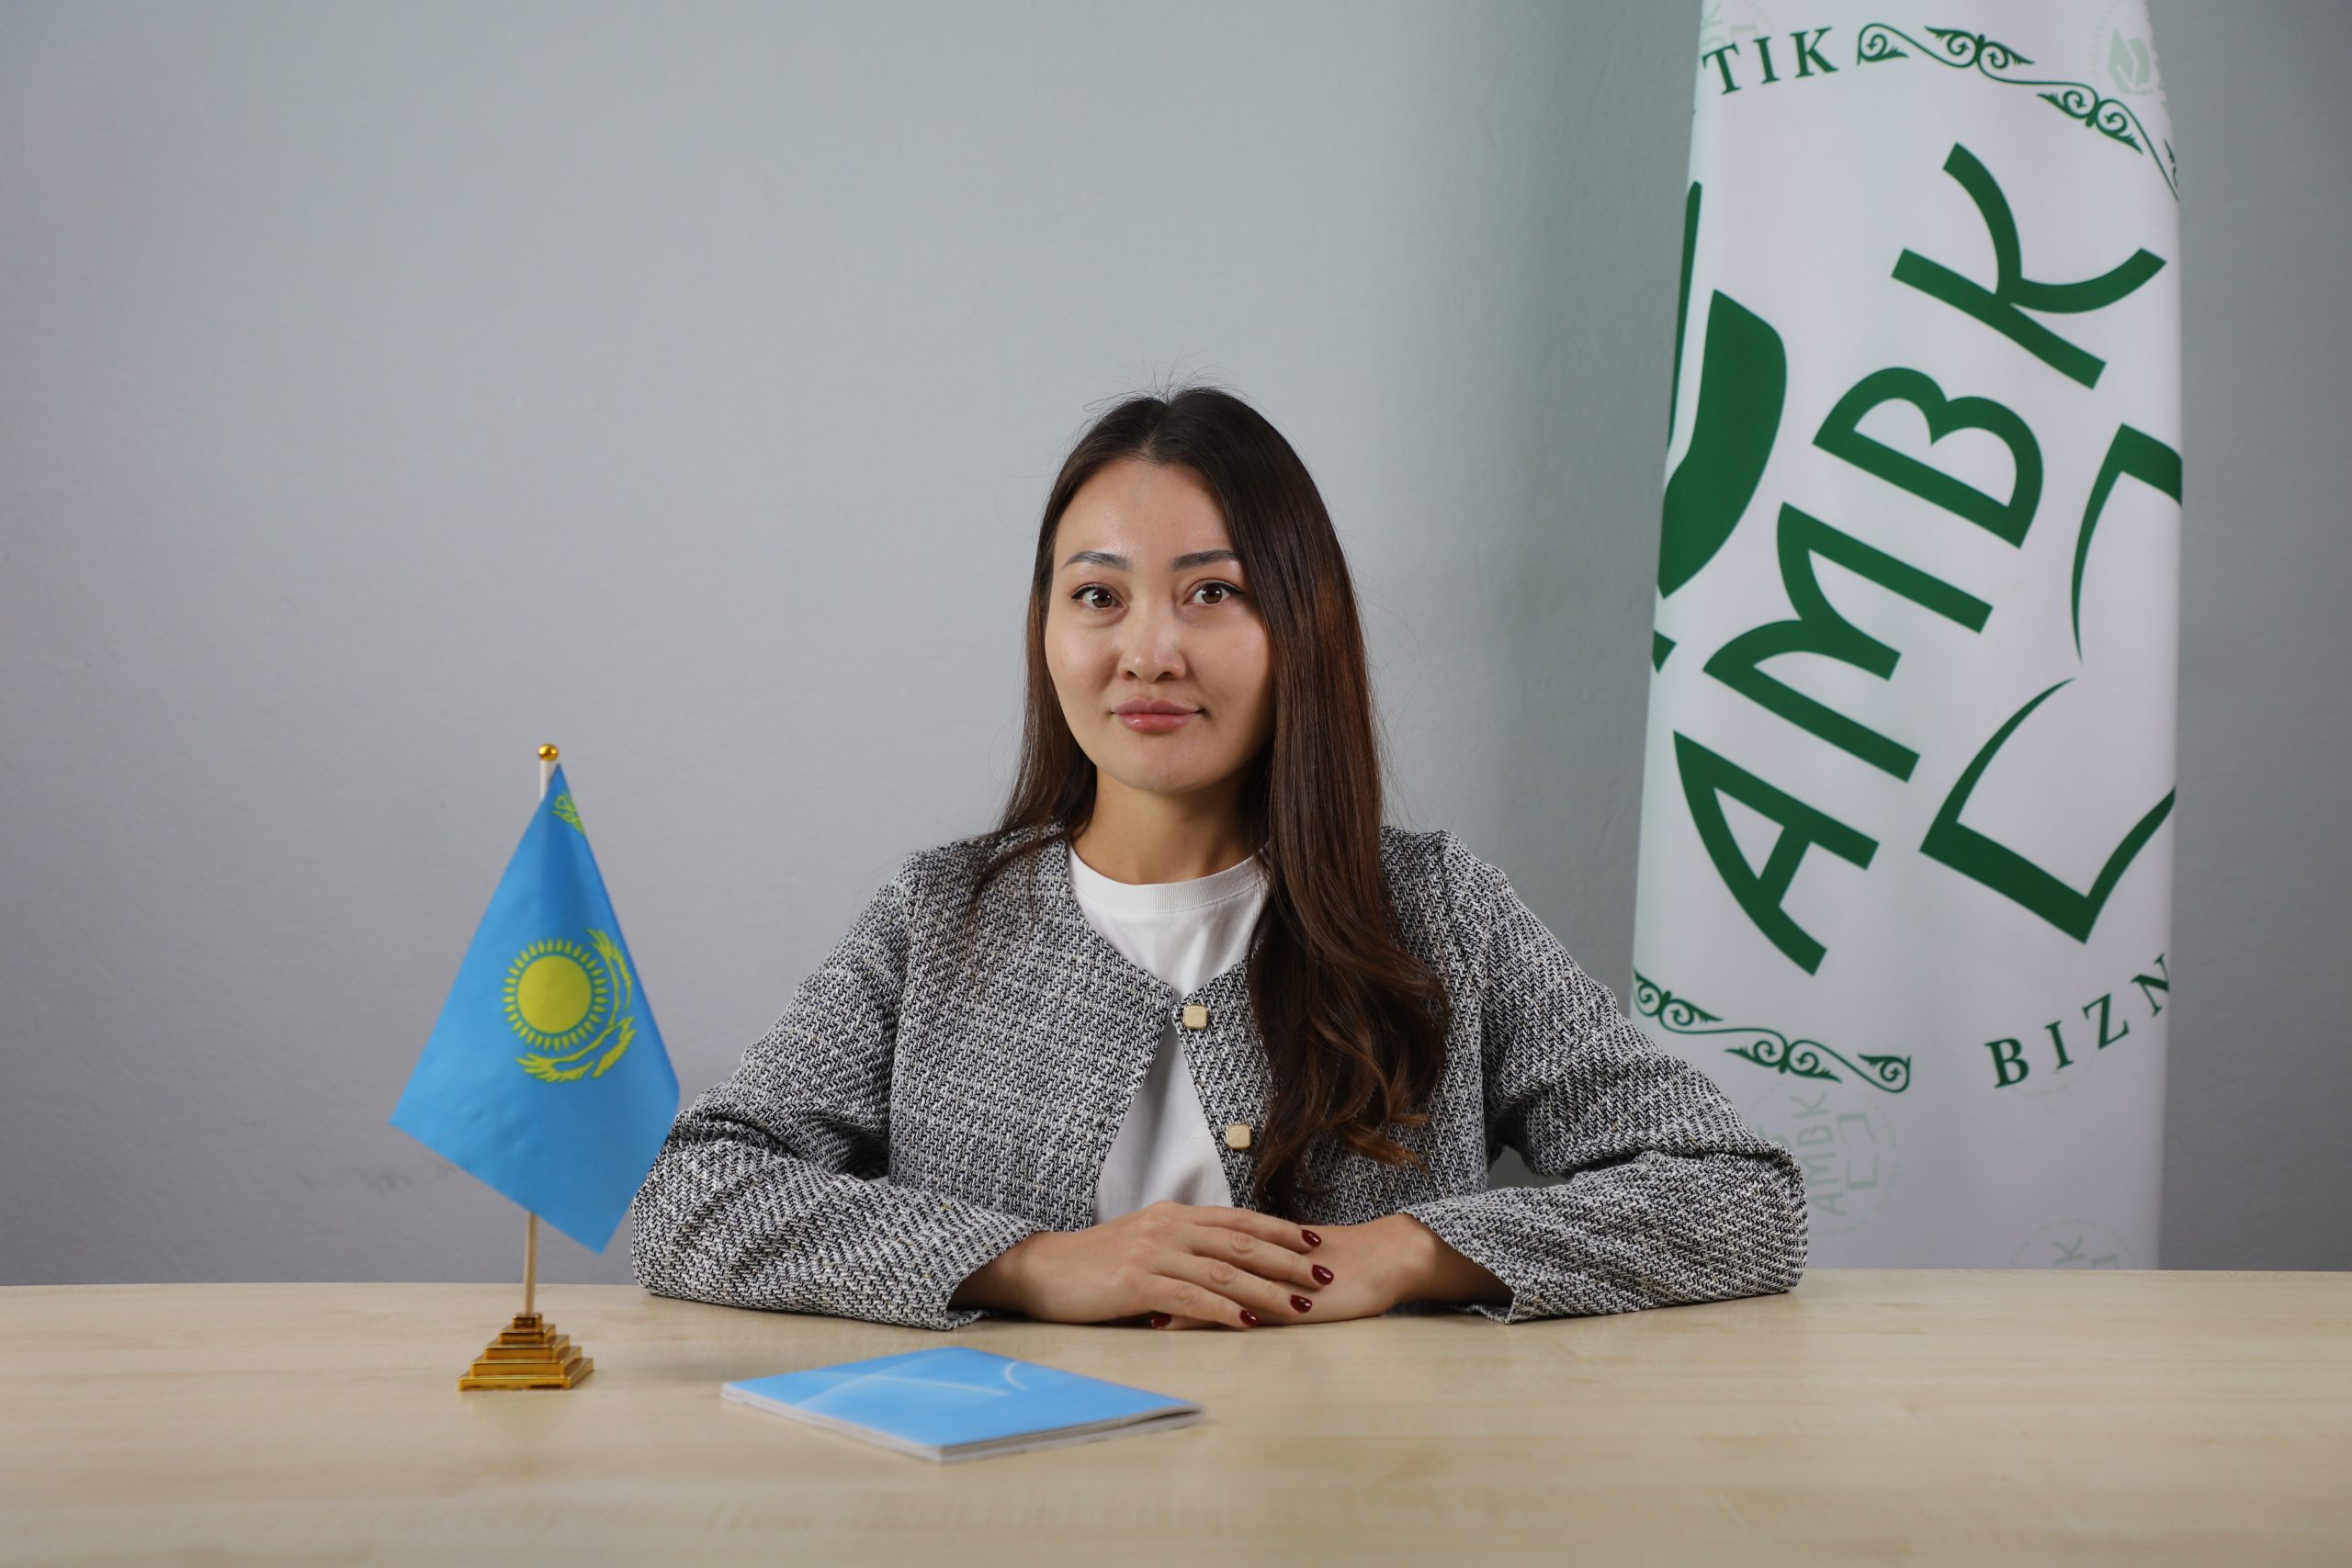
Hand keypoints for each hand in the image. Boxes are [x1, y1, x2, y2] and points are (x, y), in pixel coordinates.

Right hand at [969, 1200, 1368, 1329]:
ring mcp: (1154, 1253)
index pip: (1239, 1220)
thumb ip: (1179, 1249)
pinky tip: (1248, 1323)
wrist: (1040, 1269)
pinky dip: (1224, 1311)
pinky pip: (1191, 1297)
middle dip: (1288, 1259)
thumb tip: (1220, 1268)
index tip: (1315, 1241)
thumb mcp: (1141, 1245)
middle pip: (1242, 1243)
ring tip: (1301, 1306)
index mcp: (1173, 1216)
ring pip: (1224, 1271)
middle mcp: (1169, 1228)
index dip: (1280, 1230)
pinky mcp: (1138, 1282)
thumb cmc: (1092, 1264)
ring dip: (1267, 1290)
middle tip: (1325, 1274)